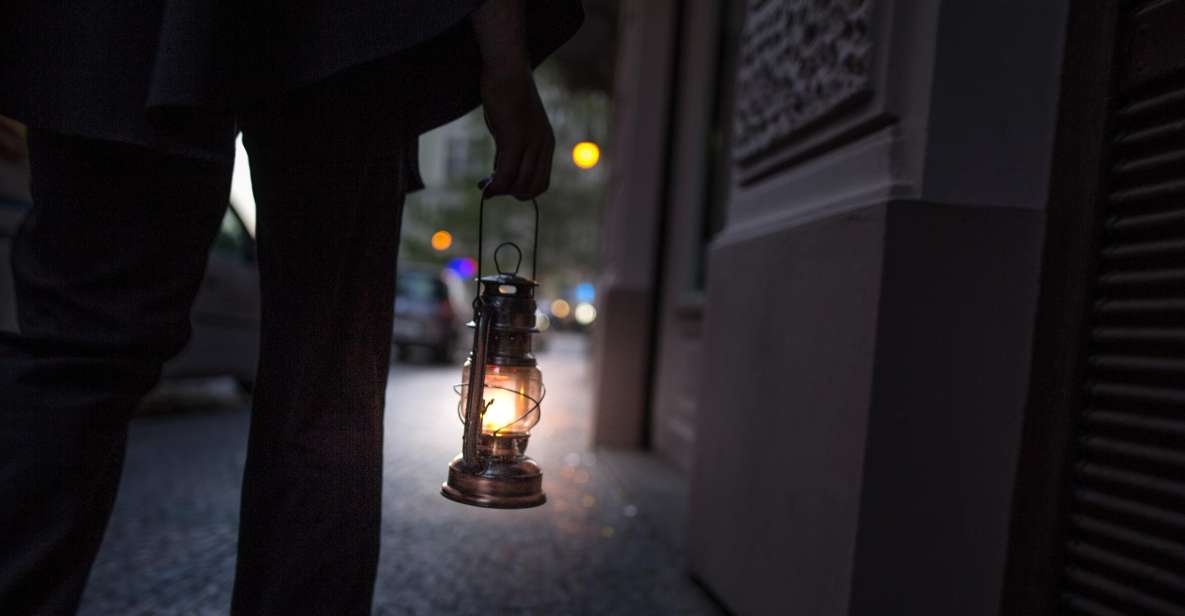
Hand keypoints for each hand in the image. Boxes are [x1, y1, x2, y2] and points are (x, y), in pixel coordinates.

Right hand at [470, 0, 553, 198]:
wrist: (506, 69)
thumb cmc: (505, 96)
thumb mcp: (511, 128)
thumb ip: (509, 150)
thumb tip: (500, 174)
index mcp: (546, 144)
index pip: (540, 183)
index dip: (521, 191)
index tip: (502, 187)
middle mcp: (542, 146)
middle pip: (532, 188)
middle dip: (511, 194)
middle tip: (491, 188)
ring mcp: (530, 143)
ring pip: (520, 184)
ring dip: (502, 192)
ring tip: (485, 187)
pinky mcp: (514, 138)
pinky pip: (507, 173)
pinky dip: (496, 186)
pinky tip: (485, 187)